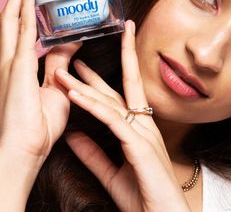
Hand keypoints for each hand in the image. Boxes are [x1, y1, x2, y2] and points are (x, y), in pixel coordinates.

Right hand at [0, 0, 80, 163]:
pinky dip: (25, 10)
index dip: (31, 12)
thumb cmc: (39, 125)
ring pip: (13, 19)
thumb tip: (72, 43)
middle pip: (14, 19)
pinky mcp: (15, 67)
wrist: (24, 149)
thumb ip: (61, 62)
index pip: (25, 31)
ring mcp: (9, 62)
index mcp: (20, 66)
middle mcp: (10, 60)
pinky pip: (22, 31)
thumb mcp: (57, 87)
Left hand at [55, 20, 190, 211]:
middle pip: (116, 90)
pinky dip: (92, 106)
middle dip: (97, 71)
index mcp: (138, 129)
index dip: (100, 80)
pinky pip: (111, 119)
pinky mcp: (139, 145)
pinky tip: (75, 95)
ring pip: (111, 101)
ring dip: (86, 85)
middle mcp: (142, 125)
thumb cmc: (143, 196)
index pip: (118, 97)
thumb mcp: (111, 172)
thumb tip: (73, 137)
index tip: (82, 68)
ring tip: (64, 71)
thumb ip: (93, 153)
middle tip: (74, 57)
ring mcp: (142, 133)